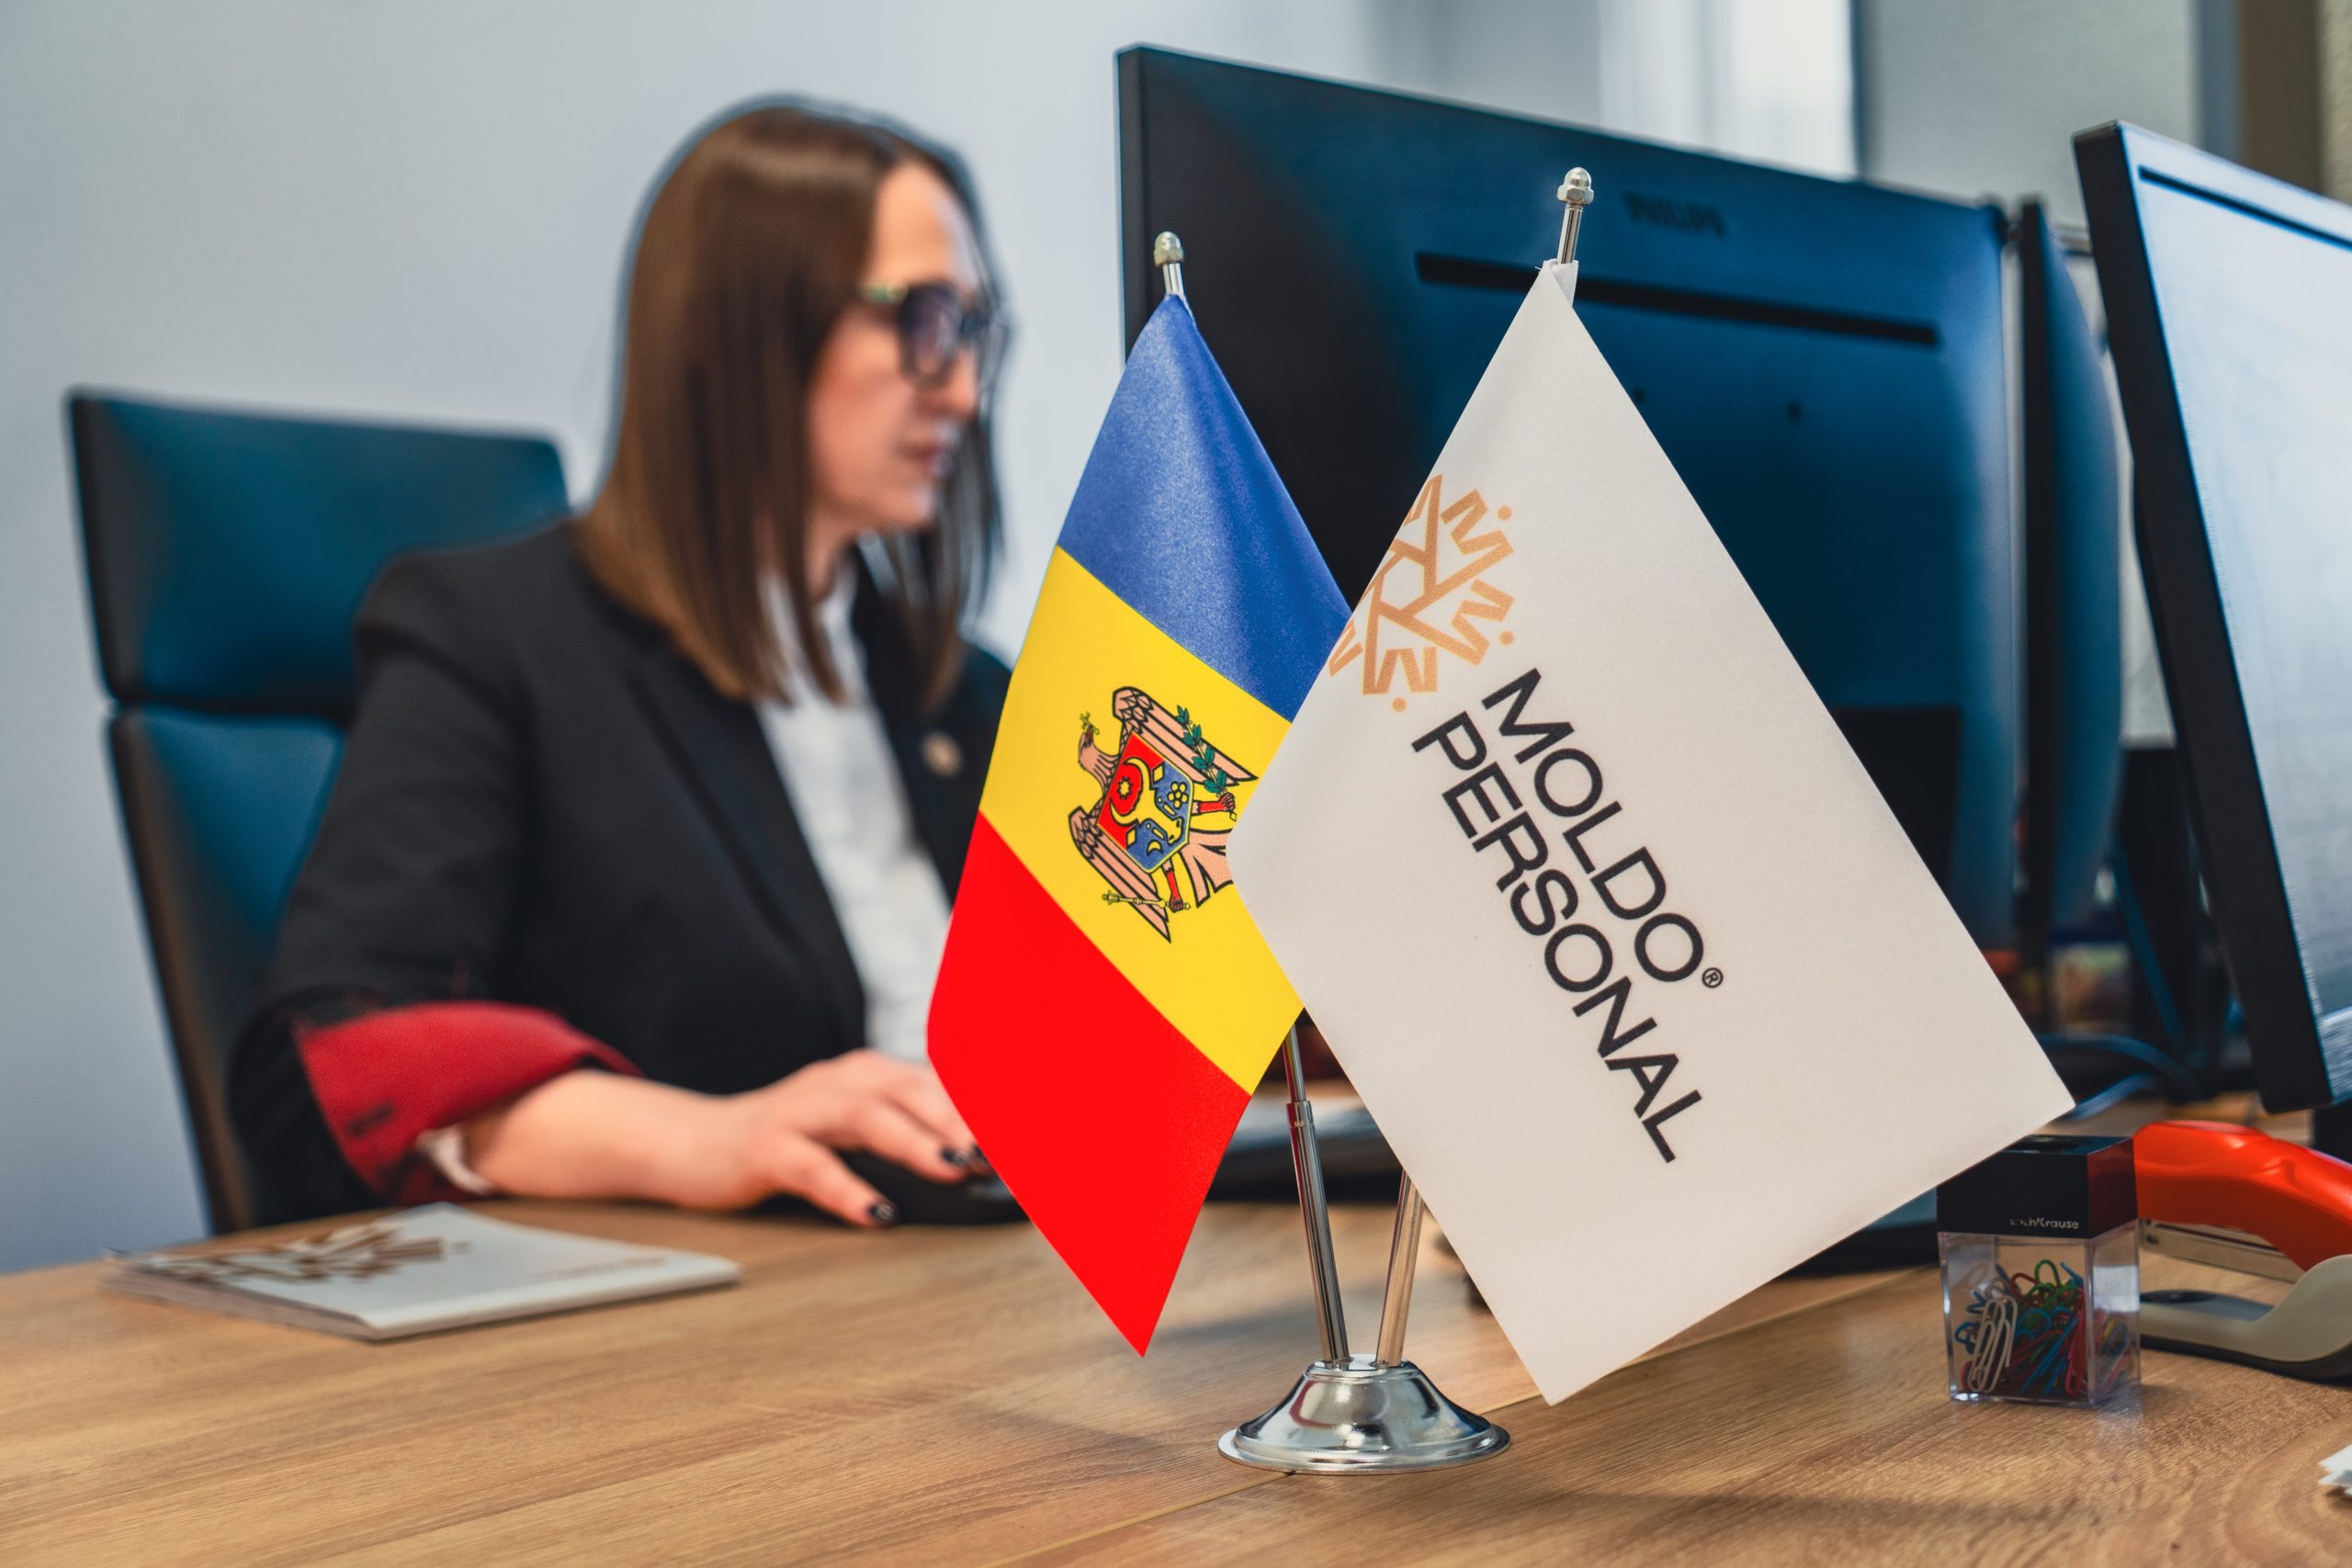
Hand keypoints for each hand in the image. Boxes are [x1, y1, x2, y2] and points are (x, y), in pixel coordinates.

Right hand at [679, 1051, 982, 1223]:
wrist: (694, 1144)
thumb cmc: (785, 1139)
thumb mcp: (849, 1127)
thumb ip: (903, 1135)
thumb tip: (972, 1168)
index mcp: (864, 1074)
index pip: (932, 1082)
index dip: (978, 1107)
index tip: (1021, 1135)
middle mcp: (836, 1082)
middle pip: (907, 1088)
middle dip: (956, 1119)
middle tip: (995, 1154)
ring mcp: (799, 1112)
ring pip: (866, 1116)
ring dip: (915, 1142)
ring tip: (953, 1170)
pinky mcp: (766, 1147)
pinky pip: (812, 1167)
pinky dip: (849, 1188)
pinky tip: (877, 1213)